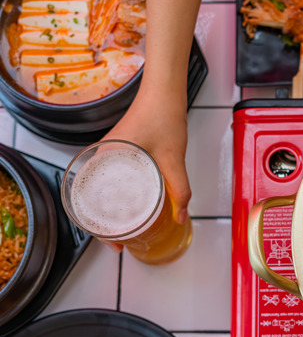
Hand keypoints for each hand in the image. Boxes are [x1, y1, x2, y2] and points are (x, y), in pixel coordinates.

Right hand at [99, 81, 190, 251]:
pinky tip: (132, 205)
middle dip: (104, 225)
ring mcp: (107, 154)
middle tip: (121, 241)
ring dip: (110, 211)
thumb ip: (180, 189)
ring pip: (101, 191)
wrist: (164, 91)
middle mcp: (99, 157)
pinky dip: (117, 196)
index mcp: (103, 159)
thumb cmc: (162, 115)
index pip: (87, 203)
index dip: (99, 230)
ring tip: (126, 229)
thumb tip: (181, 216)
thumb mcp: (173, 158)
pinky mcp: (117, 152)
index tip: (113, 245)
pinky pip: (111, 180)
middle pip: (92, 201)